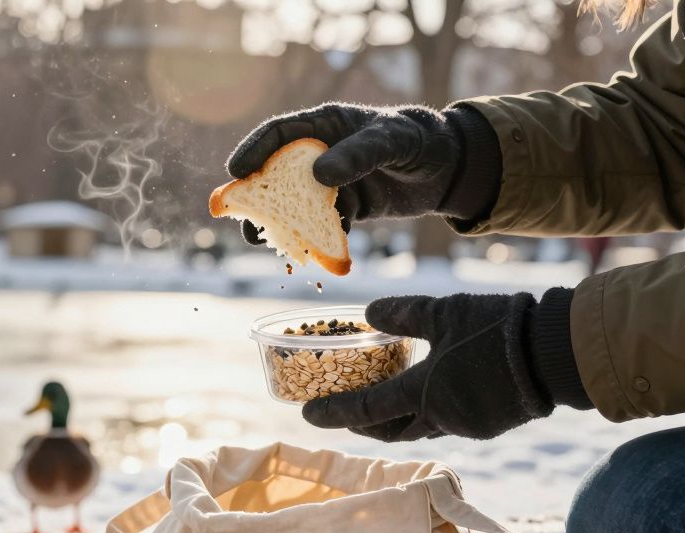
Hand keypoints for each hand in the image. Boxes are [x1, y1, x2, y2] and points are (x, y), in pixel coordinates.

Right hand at [228, 104, 493, 243]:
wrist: (449, 166)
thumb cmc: (418, 138)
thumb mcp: (391, 141)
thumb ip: (358, 154)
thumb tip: (319, 176)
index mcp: (324, 126)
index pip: (278, 135)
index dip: (253, 152)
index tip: (235, 173)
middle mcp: (320, 154)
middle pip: (277, 174)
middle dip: (257, 197)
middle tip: (241, 218)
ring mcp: (331, 183)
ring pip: (296, 204)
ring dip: (281, 224)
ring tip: (269, 243)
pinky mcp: (346, 208)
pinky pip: (322, 226)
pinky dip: (316, 240)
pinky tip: (315, 255)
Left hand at [300, 293, 554, 440]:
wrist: (558, 352)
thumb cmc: (497, 328)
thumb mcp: (442, 311)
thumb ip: (402, 314)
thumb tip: (368, 313)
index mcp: (424, 392)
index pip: (366, 409)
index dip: (333, 412)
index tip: (306, 414)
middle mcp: (441, 418)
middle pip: (389, 431)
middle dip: (363, 425)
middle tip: (344, 412)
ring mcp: (467, 426)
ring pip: (419, 429)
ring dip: (396, 421)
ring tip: (383, 404)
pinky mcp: (489, 425)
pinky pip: (448, 423)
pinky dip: (428, 414)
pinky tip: (430, 395)